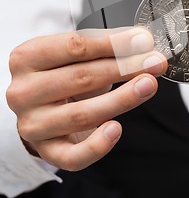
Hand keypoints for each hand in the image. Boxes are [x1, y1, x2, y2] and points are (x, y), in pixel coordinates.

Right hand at [6, 27, 166, 170]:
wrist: (43, 106)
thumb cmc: (62, 74)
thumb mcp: (76, 53)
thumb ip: (108, 45)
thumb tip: (142, 42)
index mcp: (28, 58)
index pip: (74, 46)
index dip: (113, 44)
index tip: (143, 41)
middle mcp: (24, 92)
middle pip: (81, 78)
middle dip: (124, 68)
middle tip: (155, 63)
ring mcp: (33, 125)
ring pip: (81, 115)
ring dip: (121, 99)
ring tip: (148, 86)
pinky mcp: (48, 151)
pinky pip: (73, 156)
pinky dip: (97, 146)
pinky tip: (116, 129)